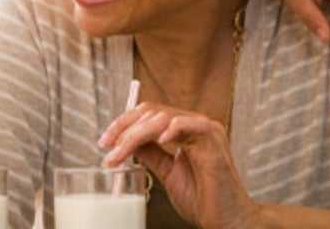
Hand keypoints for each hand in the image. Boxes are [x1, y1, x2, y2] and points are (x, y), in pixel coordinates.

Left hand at [99, 102, 260, 228]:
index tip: (104, 142)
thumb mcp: (166, 171)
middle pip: (152, 112)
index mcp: (184, 130)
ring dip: (135, 135)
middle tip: (106, 147)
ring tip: (120, 154)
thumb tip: (124, 141)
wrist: (225, 220)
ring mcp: (206, 132)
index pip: (148, 114)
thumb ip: (150, 153)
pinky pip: (193, 125)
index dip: (123, 124)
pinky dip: (173, 129)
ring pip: (164, 118)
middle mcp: (194, 126)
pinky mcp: (215, 144)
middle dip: (123, 128)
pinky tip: (158, 140)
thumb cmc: (201, 198)